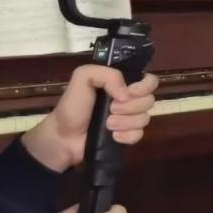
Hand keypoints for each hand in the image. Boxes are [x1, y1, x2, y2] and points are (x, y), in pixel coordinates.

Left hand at [24, 65, 159, 172]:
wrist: (63, 137)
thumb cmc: (72, 106)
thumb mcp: (83, 77)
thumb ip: (106, 74)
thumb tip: (126, 94)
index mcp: (121, 83)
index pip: (149, 80)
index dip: (144, 87)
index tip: (127, 94)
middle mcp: (129, 100)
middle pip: (149, 100)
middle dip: (130, 107)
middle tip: (111, 110)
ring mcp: (129, 119)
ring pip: (145, 118)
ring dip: (126, 122)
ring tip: (108, 125)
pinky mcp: (127, 137)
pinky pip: (139, 135)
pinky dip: (127, 136)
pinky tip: (113, 136)